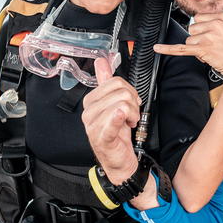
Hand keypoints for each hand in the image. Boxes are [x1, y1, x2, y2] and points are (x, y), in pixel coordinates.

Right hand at [82, 58, 141, 183]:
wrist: (118, 160)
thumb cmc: (116, 133)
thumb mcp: (111, 105)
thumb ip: (105, 82)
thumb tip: (101, 62)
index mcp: (91, 101)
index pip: (114, 82)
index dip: (129, 90)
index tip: (131, 102)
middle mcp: (89, 112)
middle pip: (120, 93)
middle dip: (133, 103)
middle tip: (132, 115)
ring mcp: (93, 126)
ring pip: (122, 105)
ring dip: (134, 115)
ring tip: (130, 123)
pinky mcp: (102, 138)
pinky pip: (112, 122)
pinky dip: (118, 119)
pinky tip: (122, 118)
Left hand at [153, 0, 222, 79]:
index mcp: (222, 17)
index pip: (200, 19)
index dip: (204, 30)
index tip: (214, 37)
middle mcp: (215, 24)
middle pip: (193, 29)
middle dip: (199, 39)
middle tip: (213, 46)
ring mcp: (208, 36)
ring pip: (189, 40)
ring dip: (197, 49)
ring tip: (211, 52)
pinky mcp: (203, 49)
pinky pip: (181, 48)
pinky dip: (168, 49)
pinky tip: (157, 48)